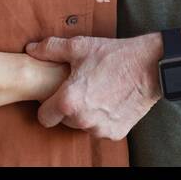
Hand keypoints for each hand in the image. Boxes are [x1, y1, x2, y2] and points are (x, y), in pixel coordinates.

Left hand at [25, 34, 161, 140]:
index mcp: (68, 101)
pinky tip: (110, 100)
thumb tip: (30, 49)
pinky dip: (103, 118)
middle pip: (64, 121)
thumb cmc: (113, 55)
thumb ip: (50, 49)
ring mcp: (99, 129)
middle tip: (82, 87)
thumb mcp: (79, 46)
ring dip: (86, 114)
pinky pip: (100, 129)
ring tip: (98, 91)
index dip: (48, 105)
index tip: (58, 94)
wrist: (149, 67)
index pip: (44, 117)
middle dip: (69, 107)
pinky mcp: (115, 133)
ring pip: (83, 125)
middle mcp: (82, 120)